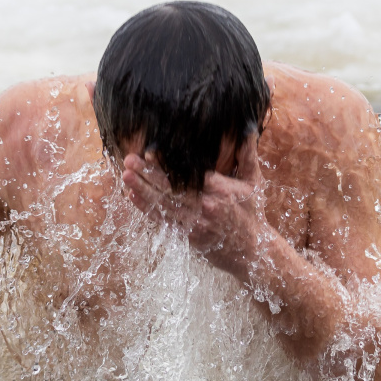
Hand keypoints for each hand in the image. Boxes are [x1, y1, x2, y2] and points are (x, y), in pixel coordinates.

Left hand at [122, 138, 269, 277]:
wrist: (253, 251)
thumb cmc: (253, 213)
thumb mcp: (254, 182)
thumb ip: (248, 155)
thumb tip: (248, 129)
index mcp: (220, 191)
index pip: (189, 175)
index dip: (168, 165)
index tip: (150, 153)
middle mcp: (206, 207)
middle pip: (172, 189)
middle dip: (148, 174)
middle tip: (129, 160)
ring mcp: (195, 224)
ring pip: (164, 205)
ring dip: (142, 190)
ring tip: (126, 175)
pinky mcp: (188, 237)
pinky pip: (163, 220)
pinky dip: (146, 208)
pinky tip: (133, 196)